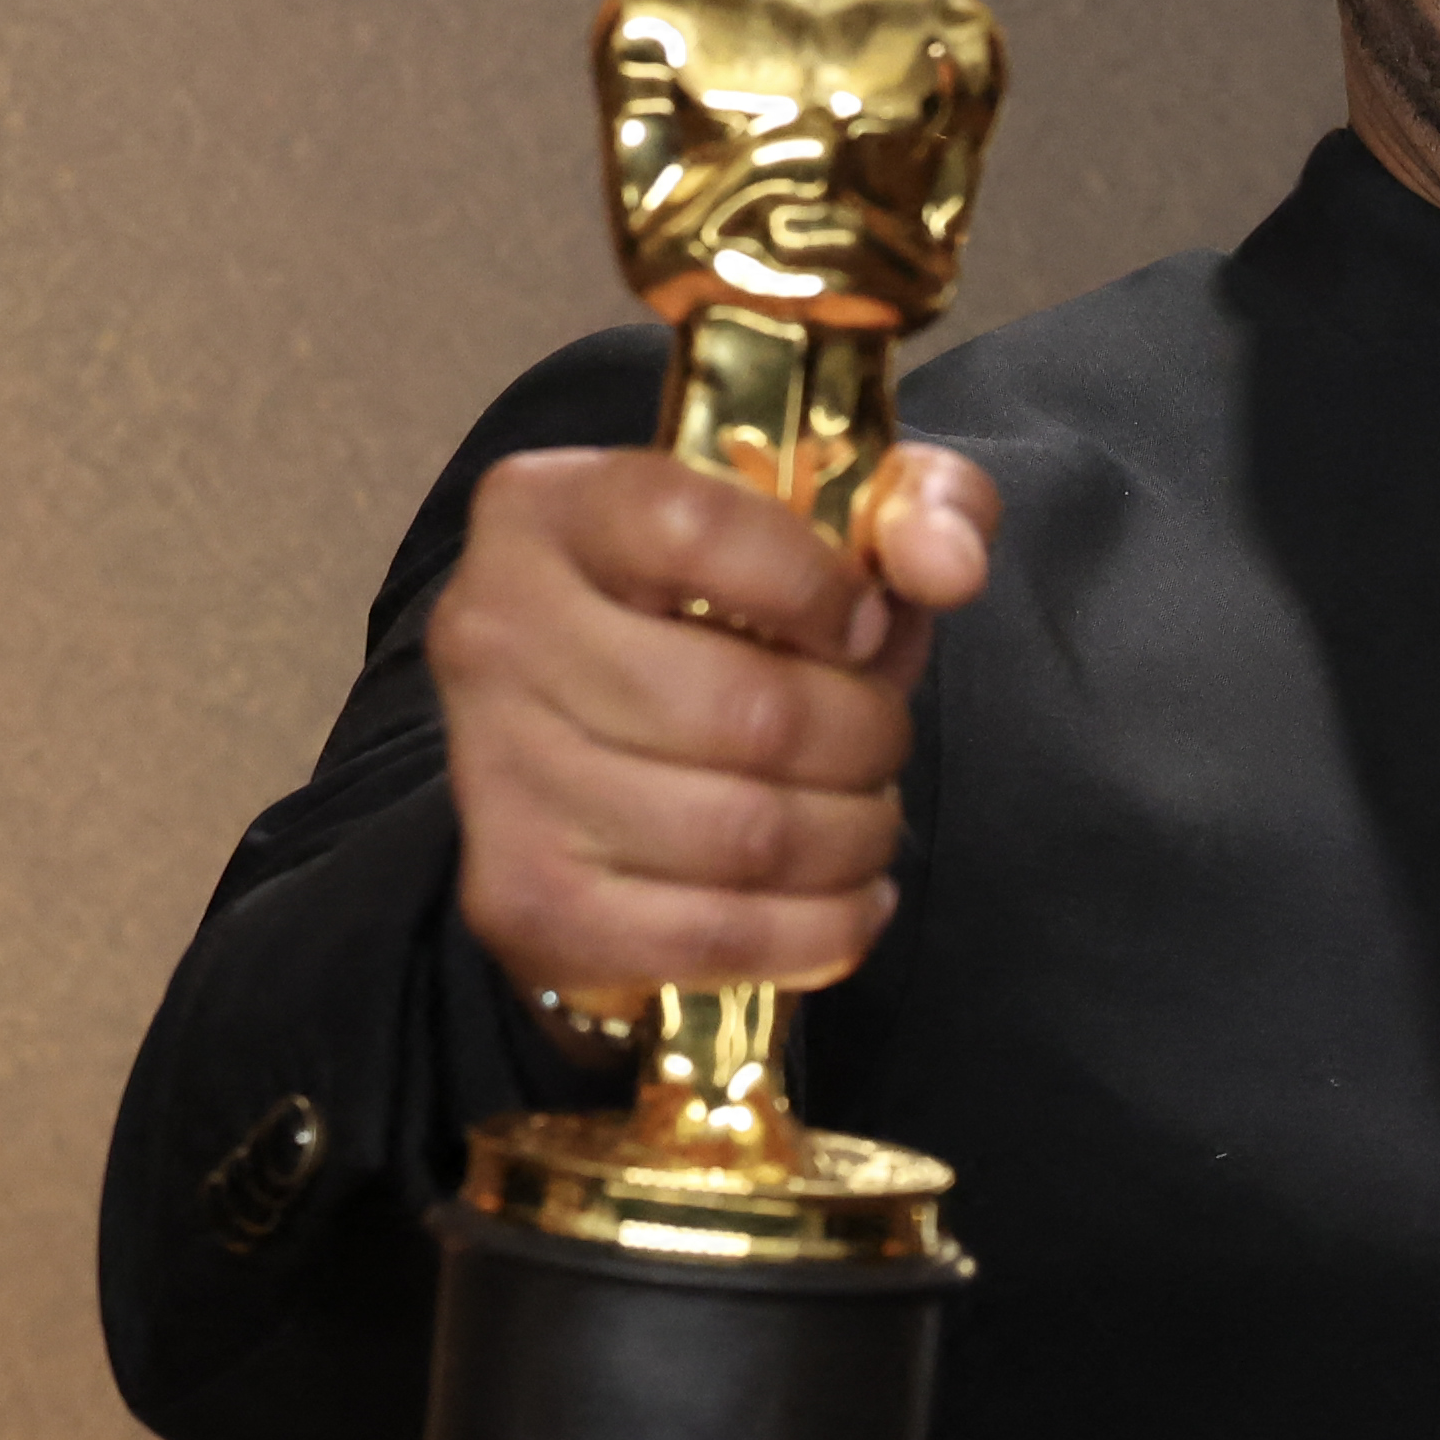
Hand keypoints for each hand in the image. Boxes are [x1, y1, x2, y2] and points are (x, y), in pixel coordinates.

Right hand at [433, 443, 1000, 999]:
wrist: (588, 768)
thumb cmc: (726, 626)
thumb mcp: (826, 526)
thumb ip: (919, 504)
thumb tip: (945, 565)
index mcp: (551, 510)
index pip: (692, 528)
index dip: (817, 585)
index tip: (864, 624)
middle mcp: (495, 632)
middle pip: (747, 710)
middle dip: (865, 740)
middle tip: (878, 743)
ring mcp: (499, 775)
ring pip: (745, 834)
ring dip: (853, 837)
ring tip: (863, 816)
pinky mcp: (525, 899)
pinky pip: (718, 934)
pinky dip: (821, 928)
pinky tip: (845, 897)